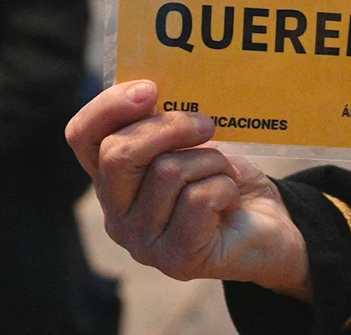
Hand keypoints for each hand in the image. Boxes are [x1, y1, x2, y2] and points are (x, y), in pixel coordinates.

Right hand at [66, 81, 311, 298]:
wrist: (268, 225)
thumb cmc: (220, 178)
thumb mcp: (186, 141)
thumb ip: (159, 122)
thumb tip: (151, 89)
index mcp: (110, 180)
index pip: (82, 136)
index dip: (108, 106)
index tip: (150, 89)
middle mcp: (116, 215)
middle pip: (119, 153)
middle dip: (170, 127)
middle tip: (206, 124)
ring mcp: (143, 243)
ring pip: (167, 172)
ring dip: (210, 161)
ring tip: (223, 173)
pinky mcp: (177, 260)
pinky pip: (198, 200)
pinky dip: (224, 186)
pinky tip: (230, 200)